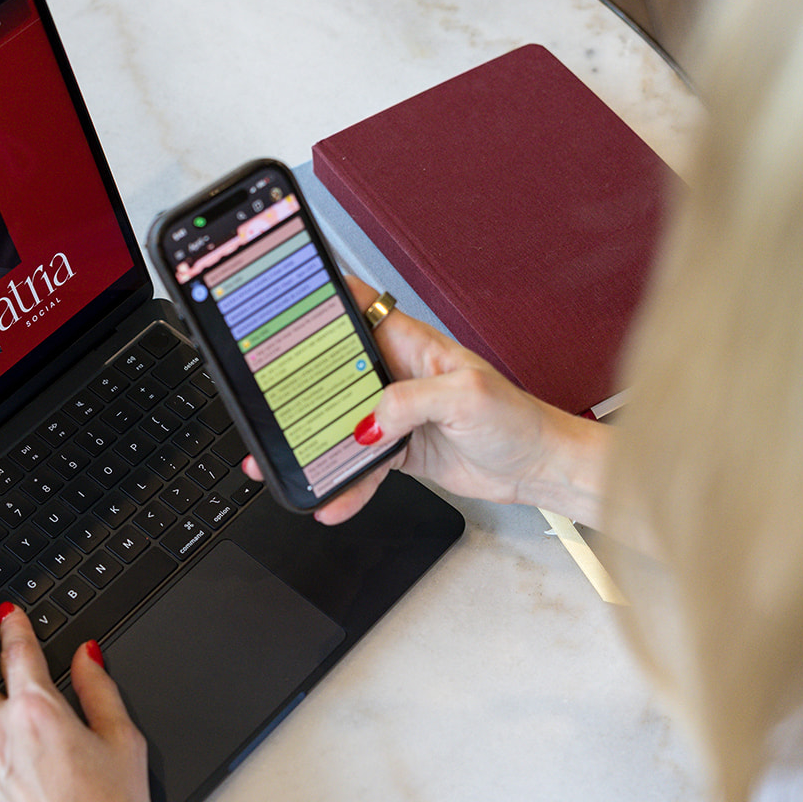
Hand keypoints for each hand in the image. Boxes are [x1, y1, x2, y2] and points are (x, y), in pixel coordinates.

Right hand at [249, 274, 609, 528]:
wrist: (537, 468)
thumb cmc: (516, 418)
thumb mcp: (466, 397)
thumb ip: (410, 401)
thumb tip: (367, 421)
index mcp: (410, 344)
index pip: (354, 309)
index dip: (317, 302)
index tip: (279, 309)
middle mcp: (396, 373)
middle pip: (332, 373)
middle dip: (297, 389)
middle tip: (266, 406)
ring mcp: (394, 412)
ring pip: (339, 423)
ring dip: (312, 445)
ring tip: (285, 464)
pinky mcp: (398, 448)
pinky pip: (360, 464)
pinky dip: (345, 483)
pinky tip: (333, 499)